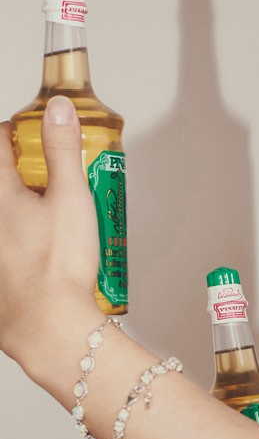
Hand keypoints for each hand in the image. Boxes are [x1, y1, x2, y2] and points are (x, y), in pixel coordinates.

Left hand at [0, 97, 100, 370]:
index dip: (16, 131)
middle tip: (44, 179)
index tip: (32, 134)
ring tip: (44, 218)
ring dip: (19, 210)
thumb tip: (57, 109)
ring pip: (6, 218)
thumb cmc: (59, 270)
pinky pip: (6, 251)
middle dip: (20, 174)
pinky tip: (36, 254)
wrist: (50, 328)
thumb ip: (63, 149)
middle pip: (1, 182)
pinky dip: (17, 244)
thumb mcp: (71, 199)